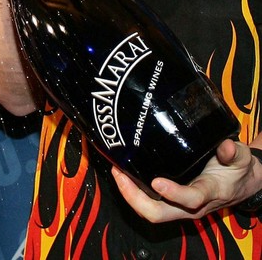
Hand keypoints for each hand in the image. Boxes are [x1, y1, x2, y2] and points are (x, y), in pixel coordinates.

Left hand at [112, 139, 261, 221]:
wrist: (243, 183)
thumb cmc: (238, 169)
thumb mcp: (241, 158)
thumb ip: (234, 152)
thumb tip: (226, 147)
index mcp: (209, 193)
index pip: (190, 199)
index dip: (173, 193)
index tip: (156, 181)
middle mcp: (191, 205)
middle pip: (159, 214)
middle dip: (135, 198)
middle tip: (120, 176)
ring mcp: (179, 205)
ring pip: (151, 211)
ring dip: (130, 195)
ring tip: (117, 173)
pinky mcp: (172, 200)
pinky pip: (150, 203)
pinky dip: (133, 192)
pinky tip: (124, 174)